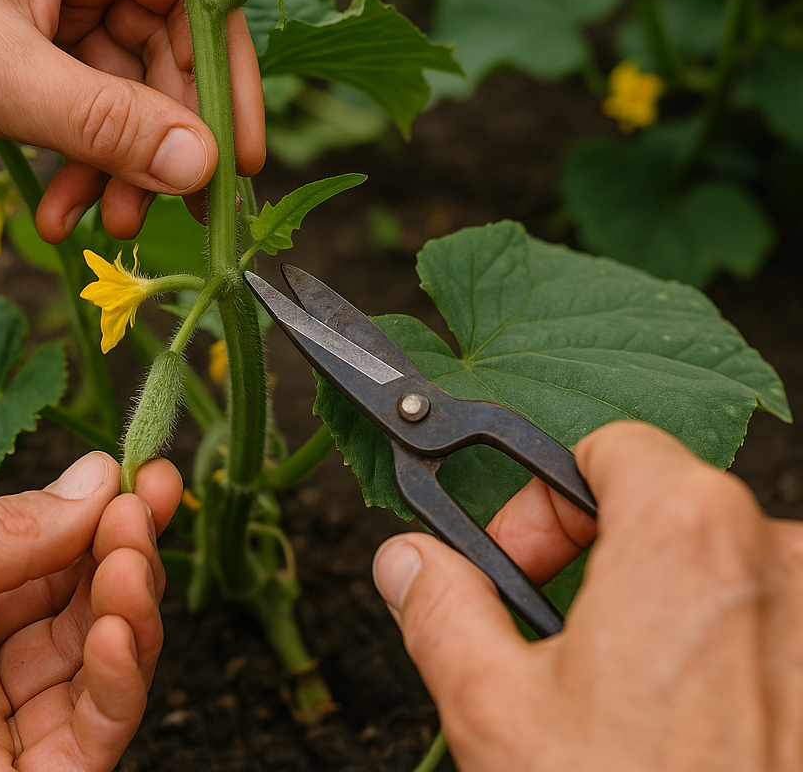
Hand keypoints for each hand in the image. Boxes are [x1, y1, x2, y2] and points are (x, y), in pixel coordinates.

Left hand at [0, 0, 264, 241]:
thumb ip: (106, 123)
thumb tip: (201, 166)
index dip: (222, 73)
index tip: (236, 154)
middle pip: (166, 54)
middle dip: (162, 139)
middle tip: (176, 208)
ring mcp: (63, 11)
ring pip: (131, 98)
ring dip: (124, 167)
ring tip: (111, 221)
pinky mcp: (41, 61)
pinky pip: (93, 120)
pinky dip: (86, 170)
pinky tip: (64, 212)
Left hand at [0, 453, 181, 771]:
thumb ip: (5, 532)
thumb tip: (95, 478)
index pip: (49, 555)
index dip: (101, 515)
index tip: (145, 474)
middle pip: (83, 606)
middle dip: (123, 552)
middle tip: (146, 508)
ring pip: (100, 666)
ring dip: (132, 610)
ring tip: (130, 565)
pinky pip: (90, 735)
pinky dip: (121, 683)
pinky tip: (120, 634)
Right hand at [373, 421, 802, 770]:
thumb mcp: (498, 709)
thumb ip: (443, 610)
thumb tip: (409, 564)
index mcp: (687, 533)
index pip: (613, 448)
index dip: (548, 499)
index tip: (520, 560)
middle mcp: (778, 561)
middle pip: (667, 508)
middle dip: (597, 556)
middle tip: (554, 632)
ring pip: (722, 574)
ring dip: (658, 610)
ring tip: (616, 694)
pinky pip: (774, 630)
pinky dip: (723, 656)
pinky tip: (686, 726)